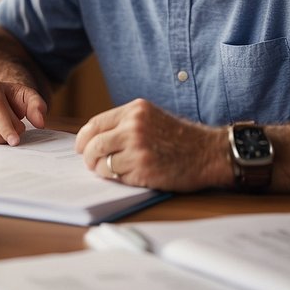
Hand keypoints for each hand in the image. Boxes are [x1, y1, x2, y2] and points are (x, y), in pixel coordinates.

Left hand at [74, 99, 227, 190]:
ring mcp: (138, 149)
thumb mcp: (152, 117)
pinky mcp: (143, 169)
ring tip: (110, 171)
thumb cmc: (181, 138)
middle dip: (88, 157)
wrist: (208, 153)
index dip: (83, 138)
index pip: (95, 124)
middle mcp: (134, 127)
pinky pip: (117, 177)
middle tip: (91, 163)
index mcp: (135, 110)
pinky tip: (129, 175)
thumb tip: (94, 138)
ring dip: (102, 170)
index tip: (80, 147)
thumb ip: (125, 123)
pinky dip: (118, 179)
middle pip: (94, 145)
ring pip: (102, 163)